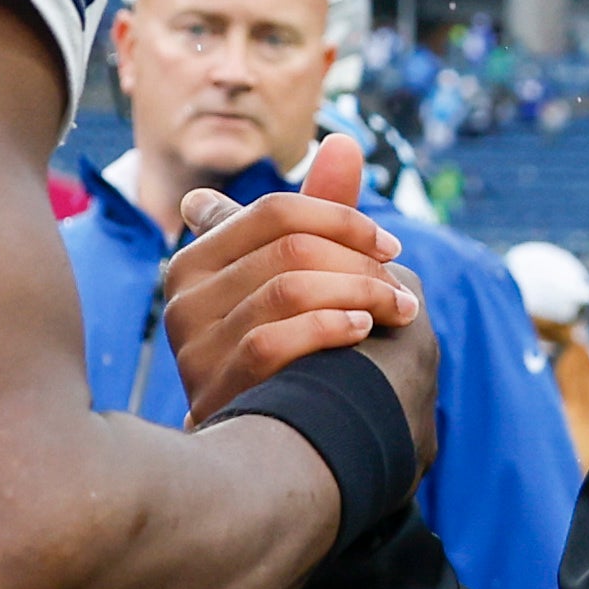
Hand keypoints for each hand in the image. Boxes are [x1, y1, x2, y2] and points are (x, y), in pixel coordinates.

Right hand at [156, 133, 438, 461]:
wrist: (270, 448)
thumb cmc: (291, 353)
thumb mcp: (303, 278)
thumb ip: (321, 212)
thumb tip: (345, 140)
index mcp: (200, 258)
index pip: (277, 211)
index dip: (343, 220)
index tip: (389, 249)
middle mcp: (183, 295)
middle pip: (288, 246)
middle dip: (360, 263)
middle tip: (405, 292)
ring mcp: (192, 342)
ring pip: (288, 288)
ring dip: (359, 295)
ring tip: (396, 315)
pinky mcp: (211, 385)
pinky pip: (274, 339)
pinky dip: (329, 329)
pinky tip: (362, 333)